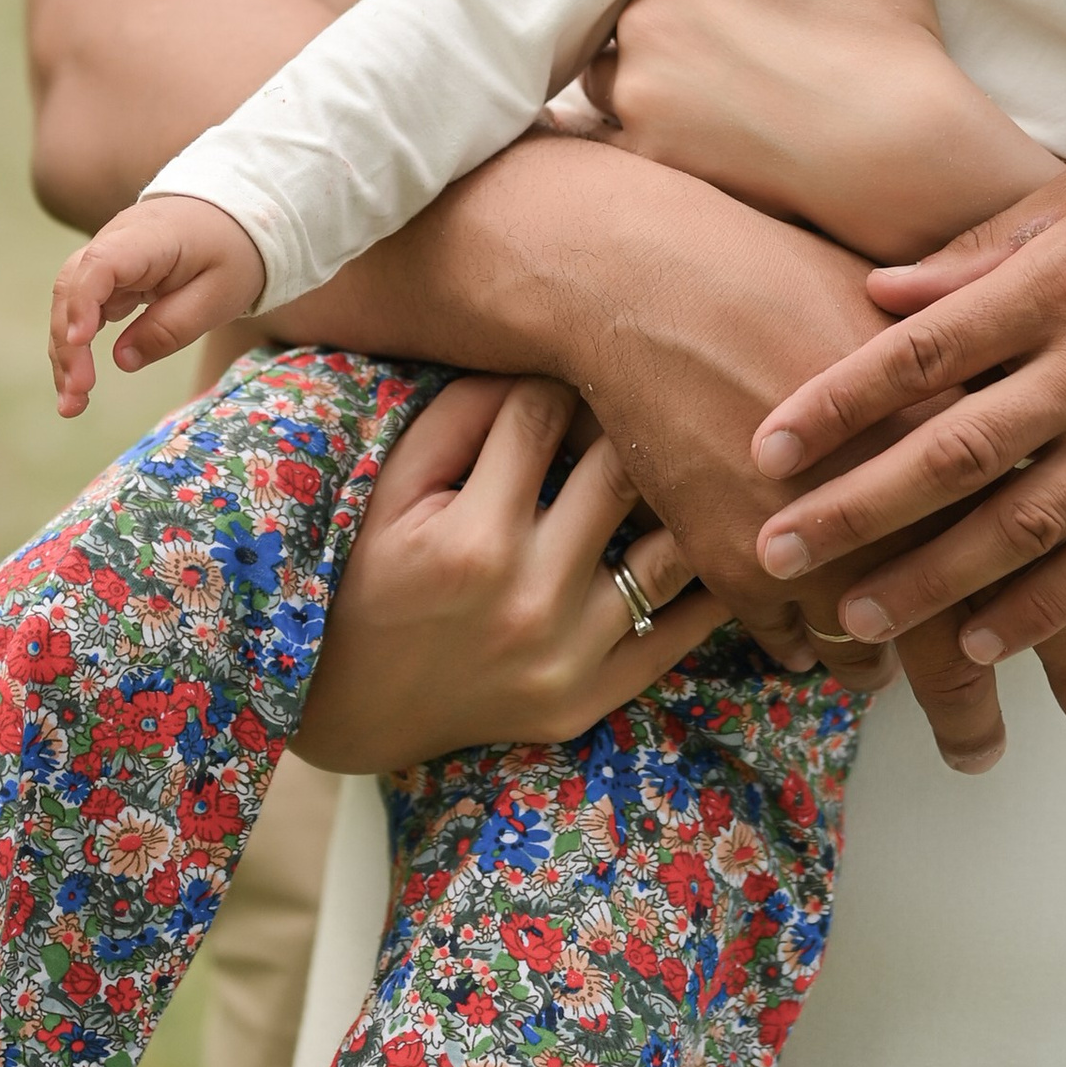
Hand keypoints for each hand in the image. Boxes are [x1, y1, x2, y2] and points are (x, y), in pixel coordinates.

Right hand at [48, 194, 264, 416]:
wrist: (235, 218)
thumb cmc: (230, 253)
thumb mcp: (217, 296)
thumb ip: (172, 327)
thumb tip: (122, 360)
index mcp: (148, 238)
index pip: (101, 264)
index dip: (83, 302)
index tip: (80, 342)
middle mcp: (115, 241)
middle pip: (72, 286)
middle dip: (67, 343)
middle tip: (77, 394)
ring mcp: (106, 257)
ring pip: (69, 302)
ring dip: (65, 352)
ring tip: (72, 404)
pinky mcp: (107, 277)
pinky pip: (82, 309)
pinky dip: (76, 345)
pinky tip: (77, 383)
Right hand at [293, 376, 729, 769]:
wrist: (350, 706)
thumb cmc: (370, 576)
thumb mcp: (392, 486)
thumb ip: (460, 415)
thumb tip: (536, 360)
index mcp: (472, 539)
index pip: (542, 415)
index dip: (554, 380)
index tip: (565, 374)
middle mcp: (529, 600)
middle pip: (621, 470)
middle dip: (628, 422)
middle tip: (639, 403)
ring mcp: (566, 659)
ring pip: (672, 551)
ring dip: (682, 499)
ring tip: (686, 465)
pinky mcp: (588, 701)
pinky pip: (678, 635)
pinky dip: (708, 585)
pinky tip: (715, 540)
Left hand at [582, 0, 1048, 259]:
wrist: (900, 152)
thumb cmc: (879, 27)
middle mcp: (638, 35)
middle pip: (621, 15)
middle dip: (656, 18)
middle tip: (717, 34)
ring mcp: (639, 106)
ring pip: (610, 78)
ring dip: (641, 73)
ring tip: (699, 80)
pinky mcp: (655, 166)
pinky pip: (619, 142)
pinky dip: (645, 132)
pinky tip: (690, 129)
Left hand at [747, 115, 1065, 665]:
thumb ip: (981, 251)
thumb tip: (878, 293)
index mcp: (1063, 280)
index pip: (926, 350)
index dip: (839, 401)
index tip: (766, 443)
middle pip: (958, 452)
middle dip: (859, 510)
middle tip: (776, 555)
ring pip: (1028, 526)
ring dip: (935, 581)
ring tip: (857, 619)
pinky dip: (1043, 611)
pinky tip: (979, 645)